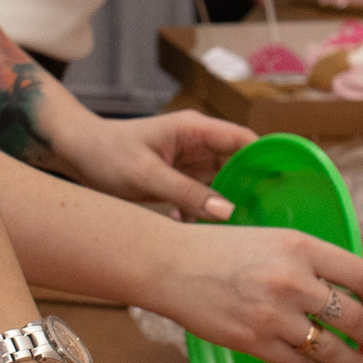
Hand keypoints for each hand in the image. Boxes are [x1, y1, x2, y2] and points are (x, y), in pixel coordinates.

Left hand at [43, 106, 254, 218]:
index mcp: (195, 129)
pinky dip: (205, 212)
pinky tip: (203, 233)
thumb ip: (186, 193)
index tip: (286, 185)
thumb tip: (227, 211)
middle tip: (267, 219)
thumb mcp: (146, 176)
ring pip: (223, 183)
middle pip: (239, 164)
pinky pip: (204, 195)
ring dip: (228, 204)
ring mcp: (190, 160)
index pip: (244, 139)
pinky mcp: (180, 177)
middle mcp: (198, 142)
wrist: (76, 152)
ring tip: (240, 232)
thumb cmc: (107, 154)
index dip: (268, 159)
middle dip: (252, 189)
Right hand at [158, 227, 362, 362]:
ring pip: (331, 348)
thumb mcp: (271, 239)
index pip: (359, 273)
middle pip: (352, 316)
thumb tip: (342, 289)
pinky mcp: (254, 341)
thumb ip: (306, 261)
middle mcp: (293, 280)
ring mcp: (274, 314)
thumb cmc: (218, 249)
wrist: (170, 265)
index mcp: (300, 247)